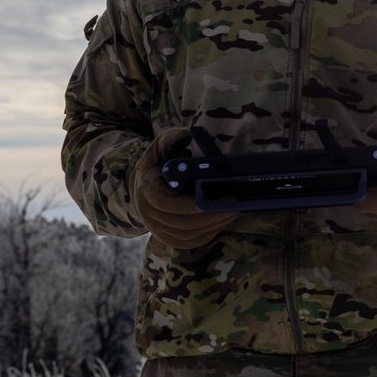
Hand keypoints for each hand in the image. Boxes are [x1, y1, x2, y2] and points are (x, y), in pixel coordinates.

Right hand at [130, 127, 237, 248]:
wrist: (142, 185)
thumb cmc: (157, 162)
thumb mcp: (160, 145)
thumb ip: (173, 139)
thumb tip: (190, 133)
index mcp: (148, 189)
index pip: (168, 204)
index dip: (194, 205)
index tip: (219, 198)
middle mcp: (148, 213)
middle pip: (182, 224)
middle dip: (211, 216)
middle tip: (234, 204)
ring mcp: (156, 228)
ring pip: (187, 236)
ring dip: (213, 226)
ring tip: (233, 212)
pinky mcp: (166, 237)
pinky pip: (188, 242)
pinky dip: (207, 234)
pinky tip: (222, 222)